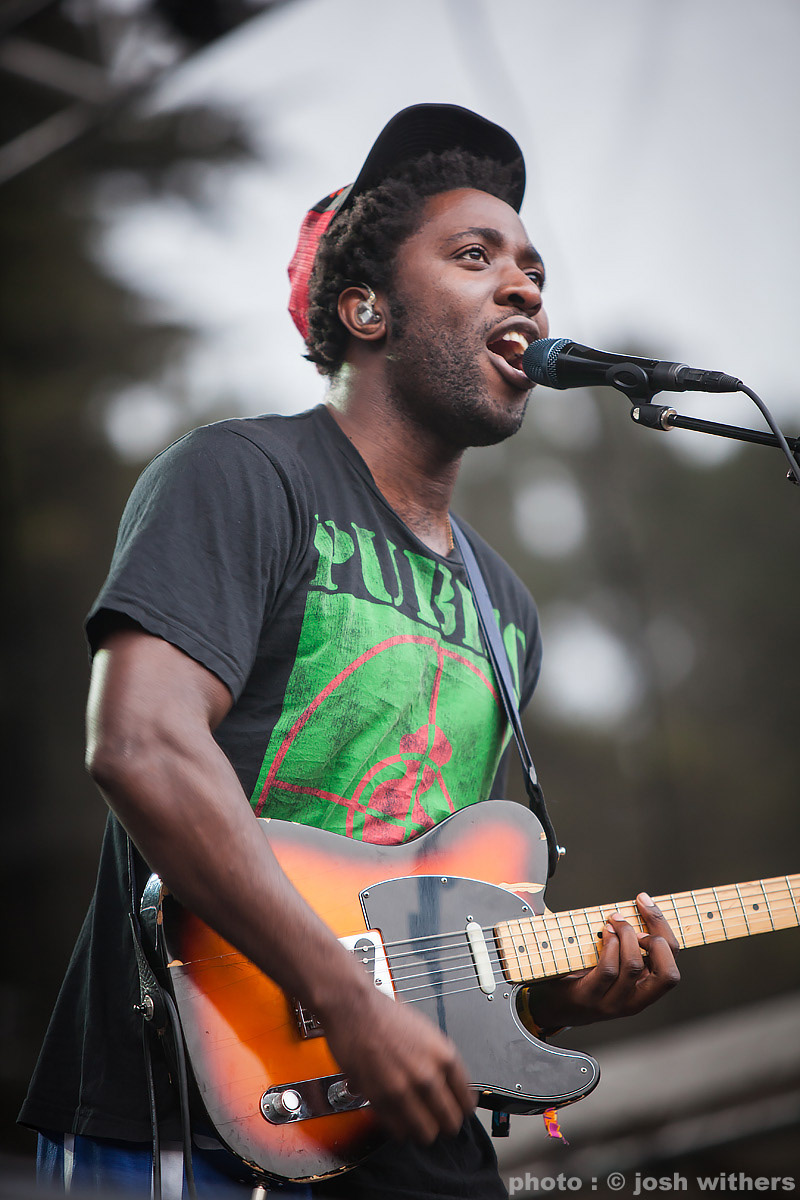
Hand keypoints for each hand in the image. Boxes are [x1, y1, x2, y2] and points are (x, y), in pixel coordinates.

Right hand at [321, 986, 474, 1144]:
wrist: (354, 1007)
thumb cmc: (386, 1015)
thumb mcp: (427, 1033)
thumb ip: (440, 1062)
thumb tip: (449, 1086)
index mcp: (444, 1056)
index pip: (466, 1102)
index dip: (461, 1109)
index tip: (456, 1111)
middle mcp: (428, 1076)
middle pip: (450, 1123)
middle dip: (444, 1124)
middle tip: (436, 1120)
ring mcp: (404, 1090)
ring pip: (426, 1134)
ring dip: (422, 1130)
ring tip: (416, 1122)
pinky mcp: (380, 1099)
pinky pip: (399, 1131)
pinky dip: (399, 1129)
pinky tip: (397, 1117)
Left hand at [527, 893, 680, 1030]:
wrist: (556, 1004)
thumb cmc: (588, 976)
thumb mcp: (617, 965)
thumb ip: (631, 946)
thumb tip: (641, 905)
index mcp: (646, 992)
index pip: (672, 966)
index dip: (664, 932)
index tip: (645, 902)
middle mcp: (636, 1001)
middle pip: (668, 974)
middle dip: (657, 938)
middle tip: (634, 921)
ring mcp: (614, 1003)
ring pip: (634, 966)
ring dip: (626, 935)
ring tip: (614, 921)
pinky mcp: (591, 997)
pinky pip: (608, 969)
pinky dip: (609, 944)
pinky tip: (604, 933)